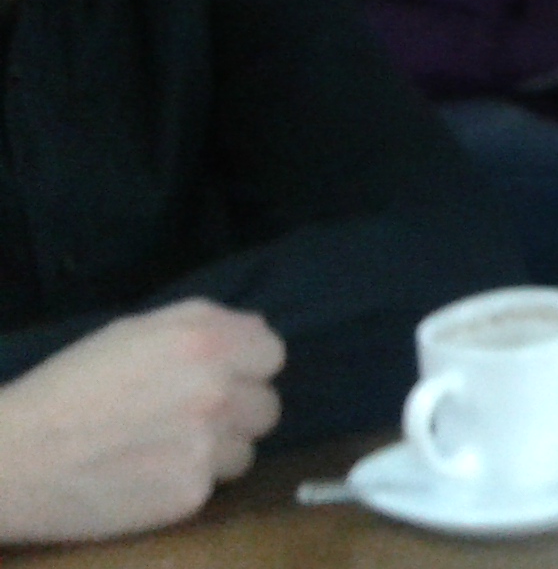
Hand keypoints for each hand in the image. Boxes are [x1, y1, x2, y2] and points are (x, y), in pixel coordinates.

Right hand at [0, 300, 282, 544]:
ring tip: (164, 447)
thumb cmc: (71, 386)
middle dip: (235, 410)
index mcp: (204, 343)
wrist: (15, 459)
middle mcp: (216, 391)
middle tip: (185, 416)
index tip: (216, 377)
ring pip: (246, 449)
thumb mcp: (135, 332)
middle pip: (266, 405)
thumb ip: (204, 324)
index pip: (271, 354)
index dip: (243, 366)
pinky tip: (149, 473)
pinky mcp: (191, 493)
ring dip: (217, 449)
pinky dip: (189, 480)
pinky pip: (214, 484)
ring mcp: (206, 446)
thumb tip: (258, 333)